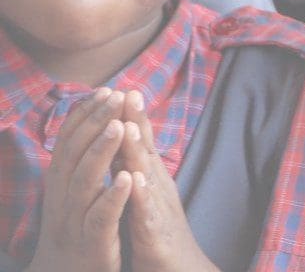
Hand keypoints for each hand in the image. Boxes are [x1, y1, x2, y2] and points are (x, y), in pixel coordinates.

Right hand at [26, 88, 132, 271]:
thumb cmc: (79, 226)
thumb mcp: (79, 190)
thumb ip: (84, 160)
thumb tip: (92, 124)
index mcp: (62, 182)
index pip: (70, 140)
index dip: (84, 114)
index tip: (104, 88)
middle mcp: (64, 196)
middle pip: (75, 152)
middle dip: (94, 122)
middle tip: (113, 94)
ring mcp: (76, 218)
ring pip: (85, 180)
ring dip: (101, 151)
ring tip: (118, 126)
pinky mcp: (93, 240)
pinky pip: (100, 216)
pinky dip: (112, 197)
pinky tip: (126, 178)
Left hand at [116, 90, 217, 271]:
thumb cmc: (161, 237)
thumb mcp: (147, 198)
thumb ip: (139, 171)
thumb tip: (126, 144)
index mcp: (153, 180)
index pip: (140, 143)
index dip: (132, 117)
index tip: (123, 88)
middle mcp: (159, 189)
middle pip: (145, 150)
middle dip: (136, 122)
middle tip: (130, 91)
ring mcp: (159, 210)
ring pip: (146, 176)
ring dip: (137, 150)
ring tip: (127, 126)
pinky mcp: (155, 235)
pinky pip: (145, 213)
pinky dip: (140, 194)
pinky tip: (135, 179)